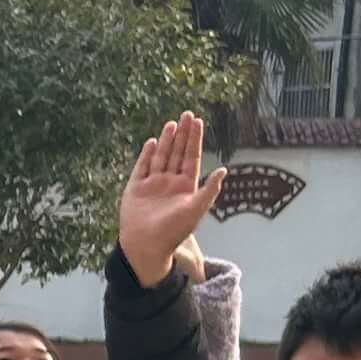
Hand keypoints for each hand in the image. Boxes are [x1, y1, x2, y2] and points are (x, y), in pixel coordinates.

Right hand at [117, 112, 226, 286]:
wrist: (146, 245)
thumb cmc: (173, 230)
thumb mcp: (196, 209)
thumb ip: (209, 189)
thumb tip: (224, 171)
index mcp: (186, 186)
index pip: (192, 157)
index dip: (195, 139)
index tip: (198, 121)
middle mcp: (170, 182)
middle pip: (177, 152)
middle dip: (183, 134)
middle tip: (187, 114)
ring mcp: (153, 184)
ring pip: (161, 157)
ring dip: (166, 140)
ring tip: (172, 123)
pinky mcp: (136, 188)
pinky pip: (142, 167)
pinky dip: (146, 154)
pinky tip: (151, 142)